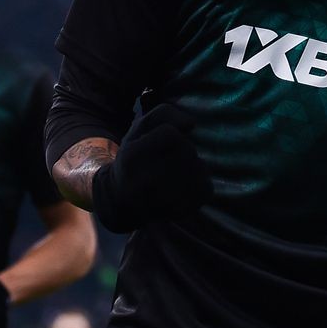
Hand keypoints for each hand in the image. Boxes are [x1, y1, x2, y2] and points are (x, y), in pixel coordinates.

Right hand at [90, 104, 211, 233]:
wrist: (121, 198)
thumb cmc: (135, 155)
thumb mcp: (139, 128)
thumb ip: (163, 114)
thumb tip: (191, 124)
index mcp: (131, 156)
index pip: (170, 134)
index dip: (174, 133)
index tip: (167, 140)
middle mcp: (142, 182)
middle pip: (187, 152)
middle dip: (187, 150)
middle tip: (176, 156)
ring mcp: (160, 201)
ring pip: (199, 172)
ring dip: (197, 166)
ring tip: (183, 169)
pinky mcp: (176, 213)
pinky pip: (206, 190)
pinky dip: (204, 183)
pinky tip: (190, 184)